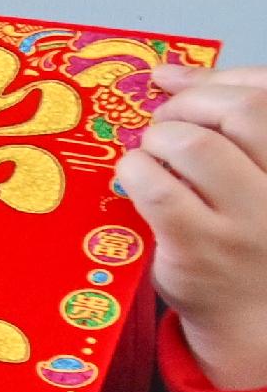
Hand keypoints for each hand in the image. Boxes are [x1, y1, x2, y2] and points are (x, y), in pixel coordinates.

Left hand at [123, 64, 266, 391]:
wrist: (253, 317)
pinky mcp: (200, 248)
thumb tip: (171, 74)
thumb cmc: (248, 235)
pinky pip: (159, 188)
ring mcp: (246, 222)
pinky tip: (137, 179)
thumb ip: (229, 126)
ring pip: (195, 145)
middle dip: (187, 104)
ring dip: (159, 137)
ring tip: (153, 154)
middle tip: (163, 121)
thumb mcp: (257, 175)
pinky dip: (137, 170)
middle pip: (240, 112)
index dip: (222, 77)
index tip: (177, 81)